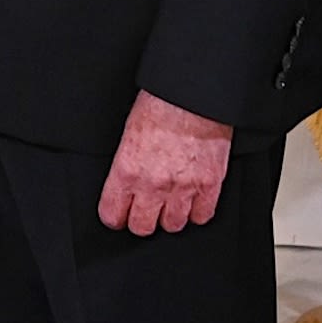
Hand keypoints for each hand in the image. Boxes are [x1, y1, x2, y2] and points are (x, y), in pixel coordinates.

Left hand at [97, 90, 232, 235]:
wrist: (192, 95)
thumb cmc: (160, 105)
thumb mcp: (128, 134)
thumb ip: (126, 165)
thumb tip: (124, 184)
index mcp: (127, 170)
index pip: (112, 214)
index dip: (114, 216)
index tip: (117, 215)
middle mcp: (153, 184)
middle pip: (142, 227)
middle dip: (141, 220)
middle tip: (144, 210)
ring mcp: (183, 187)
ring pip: (173, 225)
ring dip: (170, 216)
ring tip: (170, 202)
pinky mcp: (209, 185)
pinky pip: (202, 216)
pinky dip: (197, 211)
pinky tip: (192, 200)